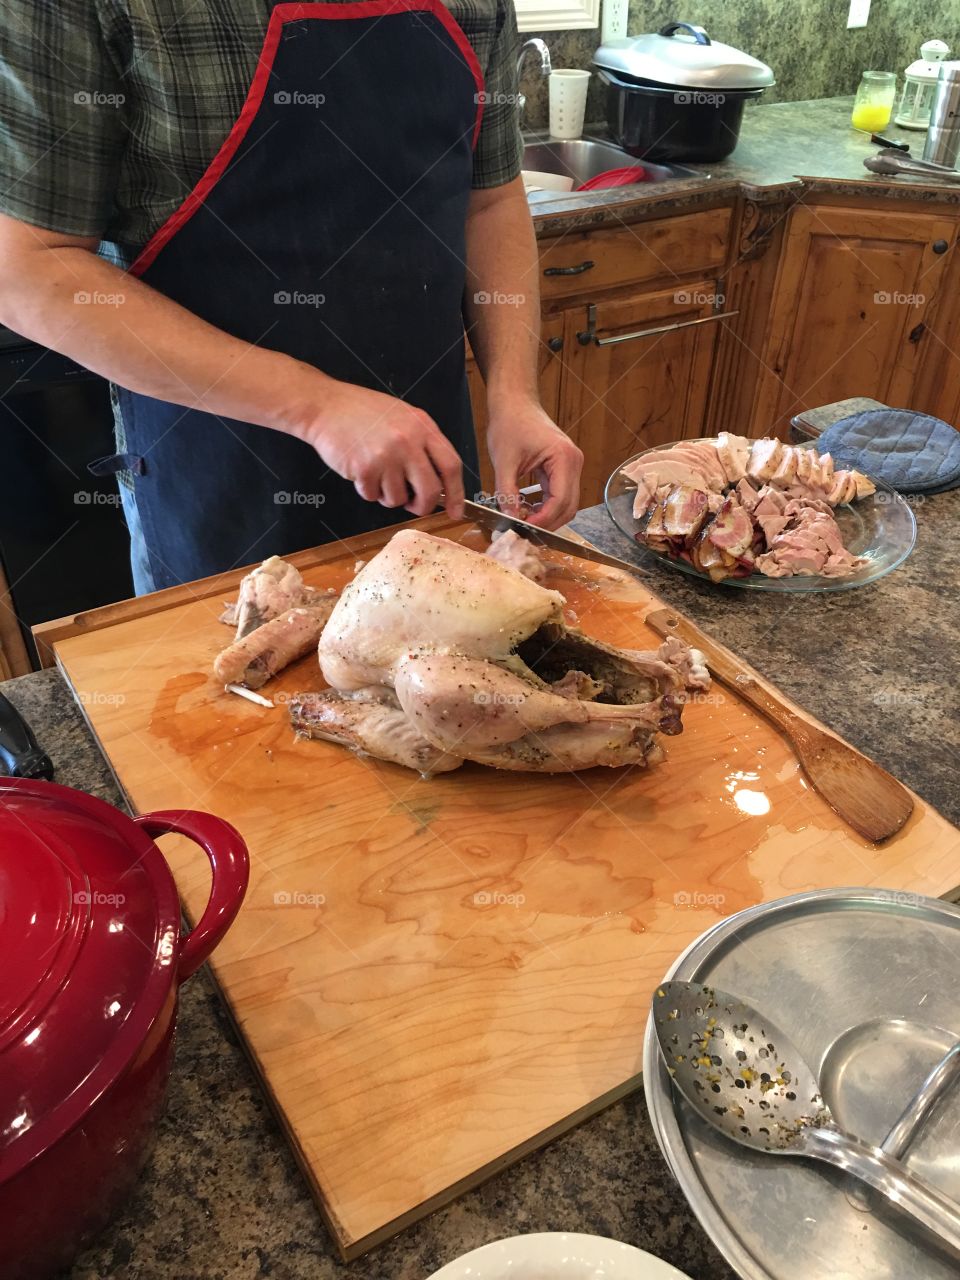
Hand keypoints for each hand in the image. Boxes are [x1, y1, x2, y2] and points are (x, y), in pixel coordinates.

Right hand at [298, 379, 464, 518]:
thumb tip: (439, 480)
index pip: (451, 465)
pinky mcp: (365, 469)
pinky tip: (361, 471)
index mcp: (422, 427)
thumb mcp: (403, 416)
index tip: (456, 511)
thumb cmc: (362, 412)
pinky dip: (368, 491)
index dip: (457, 493)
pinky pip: (374, 496)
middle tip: (414, 505)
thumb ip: (422, 444)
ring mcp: (387, 456)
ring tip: (377, 475)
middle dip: (423, 506)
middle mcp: (408, 442)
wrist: (326, 406)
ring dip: (388, 496)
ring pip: (399, 498)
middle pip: (431, 491)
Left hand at [486, 402, 582, 529]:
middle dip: (547, 523)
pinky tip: (528, 509)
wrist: (515, 403)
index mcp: (564, 458)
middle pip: (569, 507)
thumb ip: (507, 492)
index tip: (523, 528)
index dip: (542, 520)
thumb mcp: (504, 461)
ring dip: (547, 516)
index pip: (560, 501)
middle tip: (523, 530)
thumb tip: (510, 518)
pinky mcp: (564, 467)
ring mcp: (572, 465)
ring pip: (567, 504)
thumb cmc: (509, 424)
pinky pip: (560, 494)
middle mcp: (574, 462)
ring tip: (523, 520)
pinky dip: (546, 506)